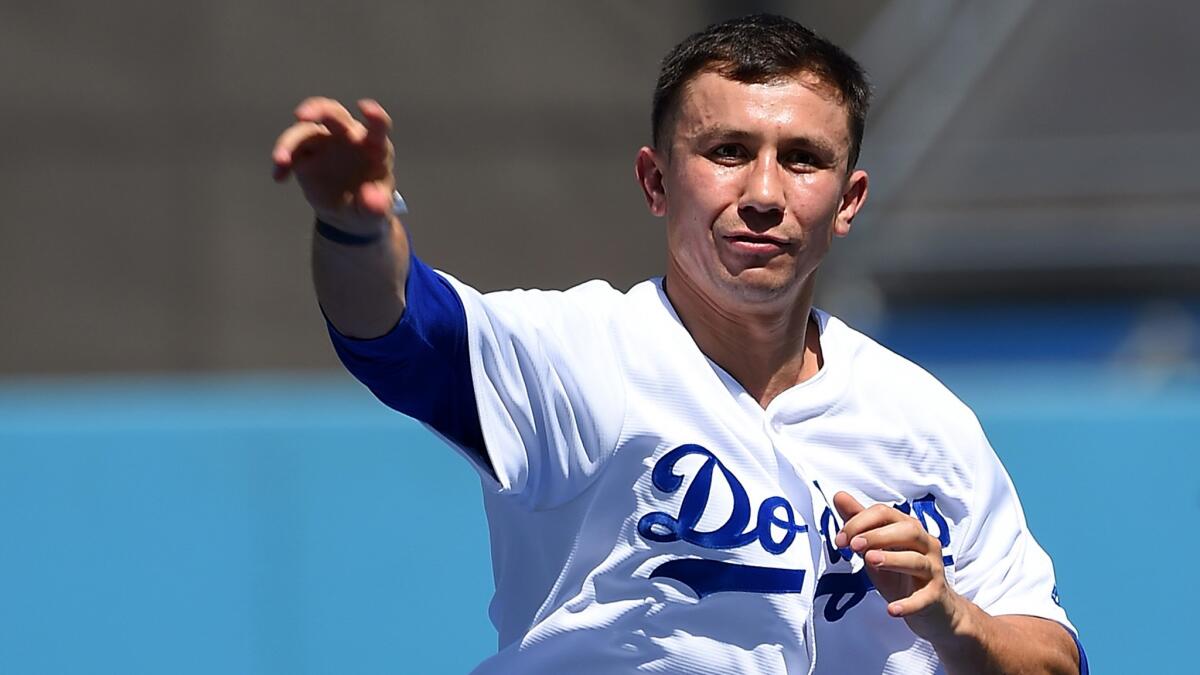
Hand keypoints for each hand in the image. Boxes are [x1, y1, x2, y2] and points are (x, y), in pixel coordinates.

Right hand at [272, 97, 395, 231]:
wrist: (349, 211)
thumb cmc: (370, 204)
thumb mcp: (376, 212)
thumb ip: (376, 205)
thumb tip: (370, 199)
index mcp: (373, 146)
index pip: (377, 126)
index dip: (374, 116)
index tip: (365, 108)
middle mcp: (348, 136)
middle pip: (334, 114)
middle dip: (318, 110)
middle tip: (301, 115)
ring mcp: (325, 141)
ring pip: (305, 130)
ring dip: (290, 141)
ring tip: (281, 160)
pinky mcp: (305, 153)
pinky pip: (291, 150)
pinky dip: (283, 161)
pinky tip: (279, 177)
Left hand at [832, 491, 965, 642]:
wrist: (933, 609)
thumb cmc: (901, 574)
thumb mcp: (876, 547)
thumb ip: (859, 523)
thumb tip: (839, 496)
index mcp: (909, 529)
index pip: (886, 513)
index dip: (860, 522)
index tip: (840, 539)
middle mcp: (926, 545)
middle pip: (908, 531)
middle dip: (878, 535)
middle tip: (853, 546)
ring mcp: (933, 570)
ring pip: (917, 560)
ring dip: (892, 559)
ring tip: (869, 561)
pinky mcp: (936, 596)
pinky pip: (924, 598)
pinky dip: (909, 603)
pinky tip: (892, 609)